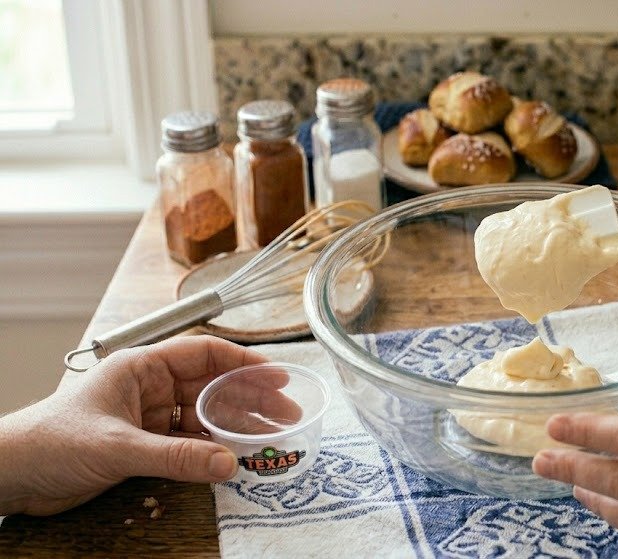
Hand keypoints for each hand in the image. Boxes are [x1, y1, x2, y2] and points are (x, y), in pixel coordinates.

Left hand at [0, 336, 274, 515]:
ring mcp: (149, 416)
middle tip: (287, 414)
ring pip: (205, 416)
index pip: (204, 355)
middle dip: (251, 399)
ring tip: (272, 437)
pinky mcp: (146, 444)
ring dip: (237, 426)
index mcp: (141, 367)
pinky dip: (214, 450)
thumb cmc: (49, 442)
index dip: (244, 364)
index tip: (277, 377)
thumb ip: (176, 457)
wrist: (13, 476)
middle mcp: (150, 387)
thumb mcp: (118, 448)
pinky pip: (191, 442)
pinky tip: (236, 456)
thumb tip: (228, 464)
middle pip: (212, 386)